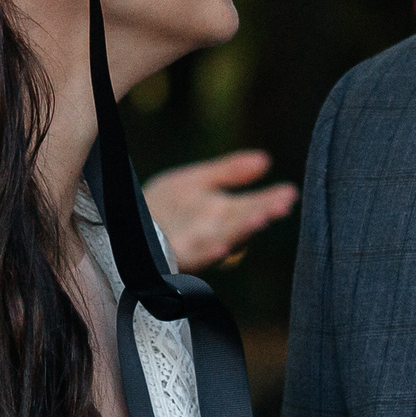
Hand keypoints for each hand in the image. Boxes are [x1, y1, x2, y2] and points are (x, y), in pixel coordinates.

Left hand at [144, 150, 299, 274]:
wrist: (125, 224)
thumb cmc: (163, 205)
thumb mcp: (197, 181)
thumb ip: (230, 172)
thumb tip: (266, 160)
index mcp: (222, 212)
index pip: (253, 204)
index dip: (271, 199)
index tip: (290, 192)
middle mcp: (213, 230)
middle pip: (242, 222)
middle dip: (263, 213)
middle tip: (283, 205)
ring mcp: (195, 244)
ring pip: (224, 240)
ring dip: (242, 232)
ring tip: (260, 219)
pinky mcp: (173, 255)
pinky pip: (194, 256)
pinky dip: (210, 252)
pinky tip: (222, 247)